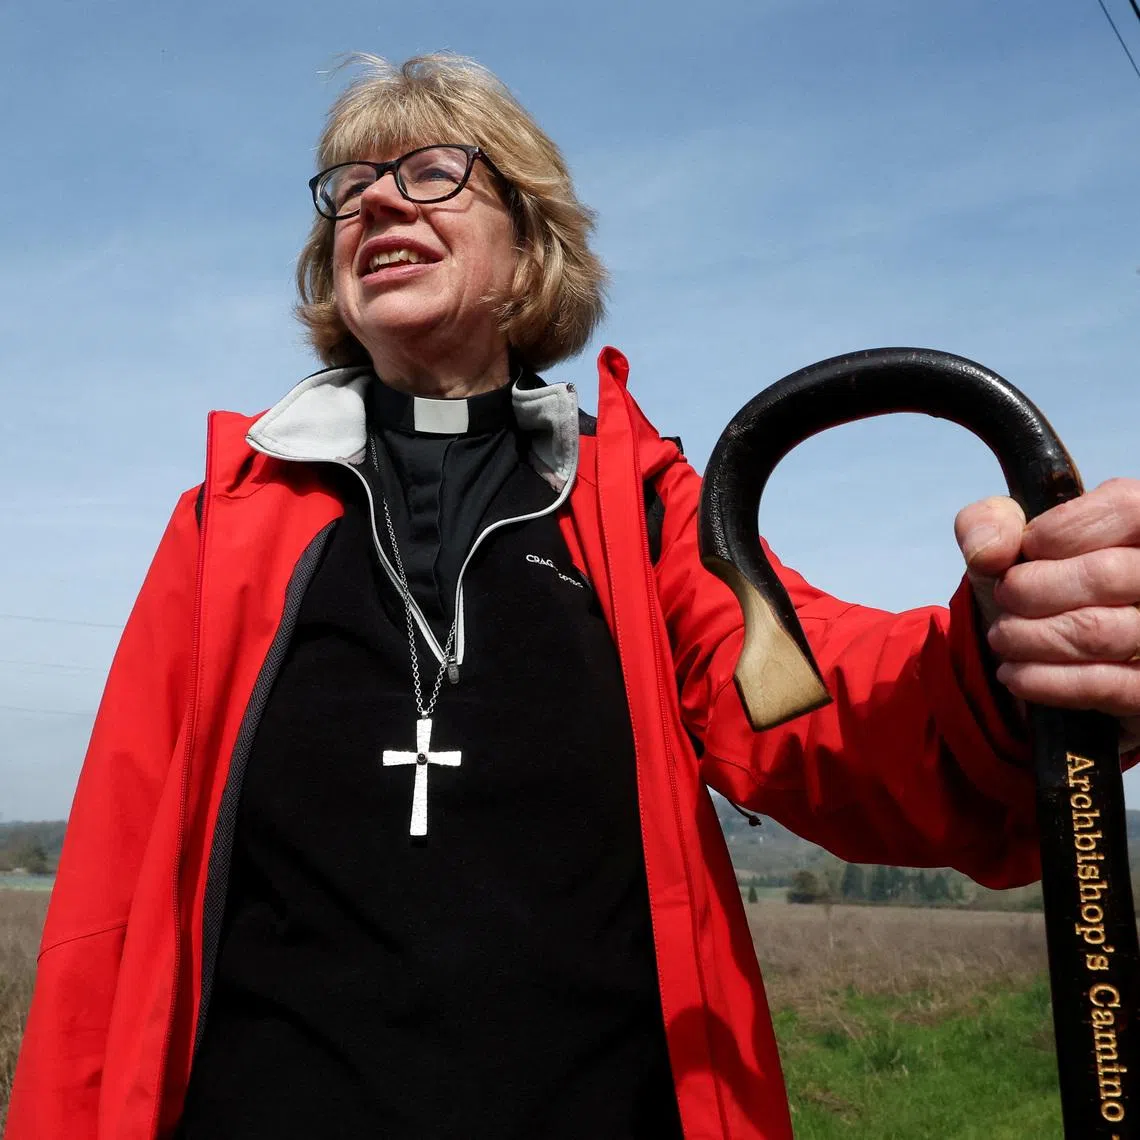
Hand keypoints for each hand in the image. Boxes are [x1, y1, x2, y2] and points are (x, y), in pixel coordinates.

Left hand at [954, 478, 1139, 736]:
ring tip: (1003, 637)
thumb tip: (990, 551)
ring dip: (1028, 636)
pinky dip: (1044, 679)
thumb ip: (987, 523)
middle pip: (1106, 574)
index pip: (1124, 509)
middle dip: (1031, 590)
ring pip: (1097, 631)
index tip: (1027, 548)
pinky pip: (1104, 685)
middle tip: (1006, 599)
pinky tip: (1014, 674)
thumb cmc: (1031, 583)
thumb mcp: (1002, 541)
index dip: (1062, 529)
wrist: (1037, 652)